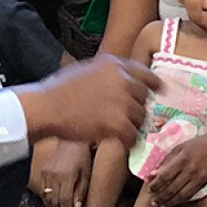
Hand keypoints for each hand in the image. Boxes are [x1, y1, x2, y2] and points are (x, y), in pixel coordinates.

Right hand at [14, 55, 161, 147]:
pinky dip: (128, 141)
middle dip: (136, 108)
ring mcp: (121, 102)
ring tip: (117, 130)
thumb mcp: (87, 69)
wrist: (47, 107)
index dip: (153, 83)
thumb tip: (122, 82)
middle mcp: (122, 80)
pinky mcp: (117, 123)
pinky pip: (132, 135)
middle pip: (143, 98)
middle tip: (125, 117)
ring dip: (131, 125)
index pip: (145, 73)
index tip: (159, 90)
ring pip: (140, 118)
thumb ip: (108, 73)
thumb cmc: (59, 90)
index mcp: (115, 65)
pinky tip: (120, 141)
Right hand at [37, 140, 92, 206]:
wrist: (70, 139)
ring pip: (47, 197)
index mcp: (67, 176)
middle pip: (55, 201)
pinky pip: (44, 189)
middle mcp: (55, 175)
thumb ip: (81, 190)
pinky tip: (53, 203)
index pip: (65, 201)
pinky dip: (47, 199)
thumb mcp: (86, 173)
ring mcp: (47, 173)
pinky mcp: (43, 171)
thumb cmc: (82, 155)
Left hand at [143, 132, 206, 206]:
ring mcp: (198, 177)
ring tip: (161, 206)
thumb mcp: (179, 148)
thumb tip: (153, 174)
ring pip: (181, 195)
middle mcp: (190, 170)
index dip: (156, 185)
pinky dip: (181, 200)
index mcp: (182, 159)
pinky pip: (191, 194)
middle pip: (172, 188)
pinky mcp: (204, 182)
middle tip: (153, 202)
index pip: (165, 176)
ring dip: (170, 202)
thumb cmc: (196, 144)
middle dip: (161, 197)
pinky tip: (174, 202)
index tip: (149, 189)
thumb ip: (166, 161)